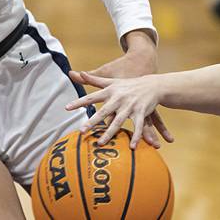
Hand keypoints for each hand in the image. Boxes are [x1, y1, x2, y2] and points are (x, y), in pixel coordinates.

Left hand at [69, 29, 168, 147]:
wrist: (152, 84)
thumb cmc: (128, 83)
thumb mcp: (111, 80)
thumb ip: (93, 79)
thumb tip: (76, 73)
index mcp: (110, 91)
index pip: (91, 96)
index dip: (79, 102)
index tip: (67, 108)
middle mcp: (118, 98)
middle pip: (103, 111)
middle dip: (93, 121)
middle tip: (81, 131)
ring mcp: (130, 106)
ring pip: (118, 121)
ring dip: (109, 133)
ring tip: (100, 143)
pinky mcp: (140, 112)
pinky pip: (137, 126)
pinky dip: (135, 136)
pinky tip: (131, 147)